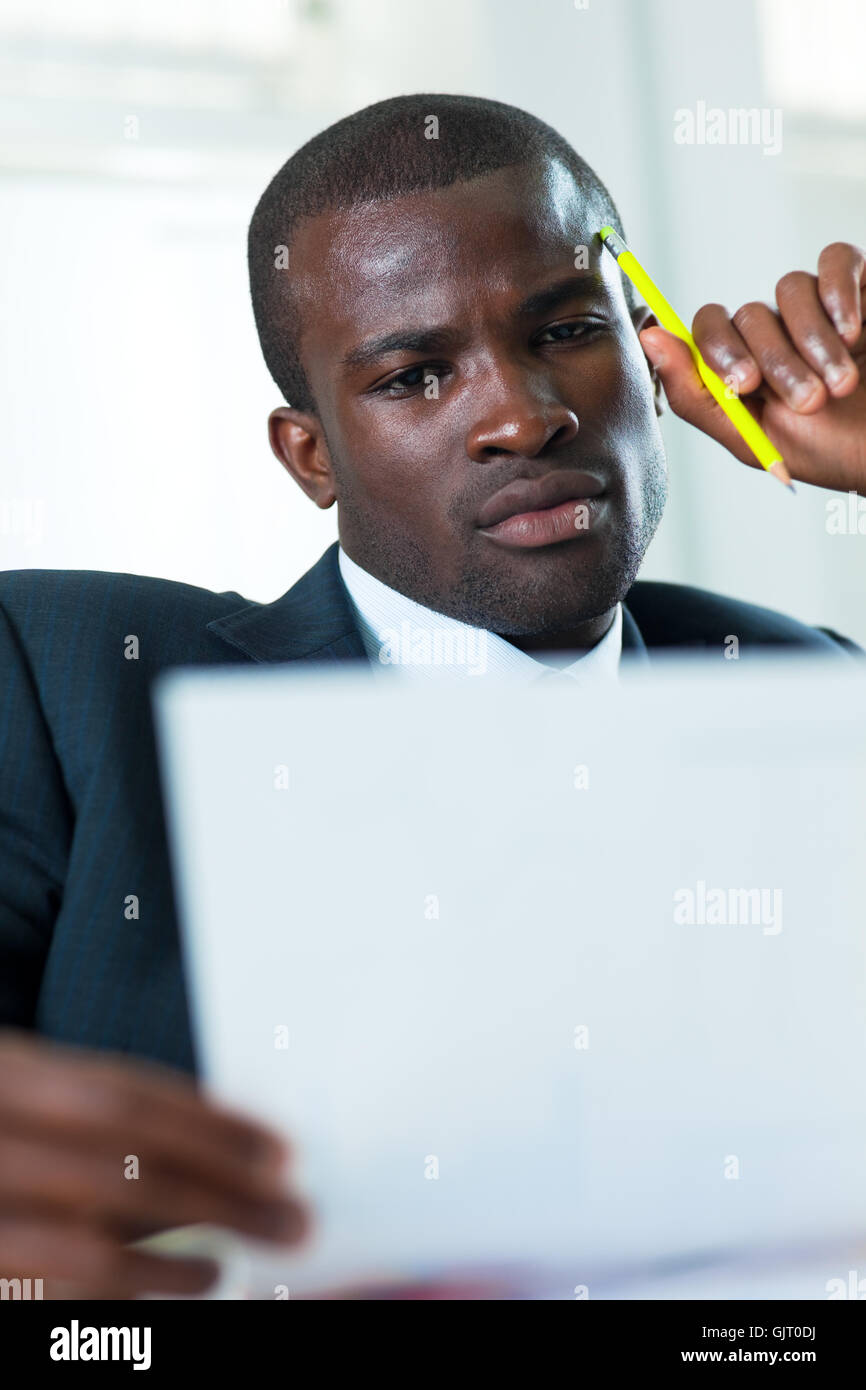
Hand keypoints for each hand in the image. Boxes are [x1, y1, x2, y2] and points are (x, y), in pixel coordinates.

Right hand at [0, 1029, 309, 1298]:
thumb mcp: (17, 1082)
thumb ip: (84, 1105)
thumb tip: (209, 1145)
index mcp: (3, 1071)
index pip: (120, 1097)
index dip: (208, 1124)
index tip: (278, 1151)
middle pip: (120, 1165)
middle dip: (219, 1192)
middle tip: (292, 1215)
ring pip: (84, 1241)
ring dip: (176, 1256)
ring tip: (238, 1258)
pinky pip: (49, 1289)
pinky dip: (121, 1297)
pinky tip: (178, 1289)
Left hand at [640, 241, 865, 494]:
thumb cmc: (828, 451)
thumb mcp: (754, 439)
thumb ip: (696, 395)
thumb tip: (648, 338)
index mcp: (744, 365)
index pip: (708, 328)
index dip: (719, 350)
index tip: (747, 384)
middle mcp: (775, 331)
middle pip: (750, 315)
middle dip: (779, 363)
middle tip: (810, 401)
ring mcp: (816, 306)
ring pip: (790, 289)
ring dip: (815, 342)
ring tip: (842, 384)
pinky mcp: (858, 286)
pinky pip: (834, 260)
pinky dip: (841, 293)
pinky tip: (854, 333)